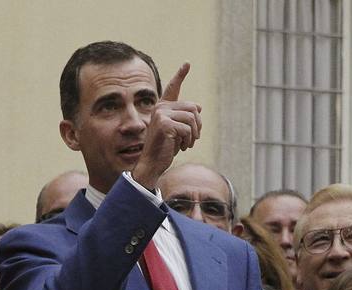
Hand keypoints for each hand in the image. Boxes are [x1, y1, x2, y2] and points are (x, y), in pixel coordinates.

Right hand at [130, 63, 202, 190]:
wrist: (152, 163)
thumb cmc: (164, 149)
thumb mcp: (177, 131)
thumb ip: (184, 118)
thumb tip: (199, 107)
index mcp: (162, 107)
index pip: (173, 88)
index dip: (180, 75)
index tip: (187, 64)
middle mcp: (160, 107)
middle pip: (193, 108)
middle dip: (197, 125)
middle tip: (191, 139)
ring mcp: (161, 115)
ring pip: (192, 118)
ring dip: (194, 135)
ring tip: (187, 143)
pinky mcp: (164, 124)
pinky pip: (187, 129)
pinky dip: (188, 140)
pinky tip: (181, 147)